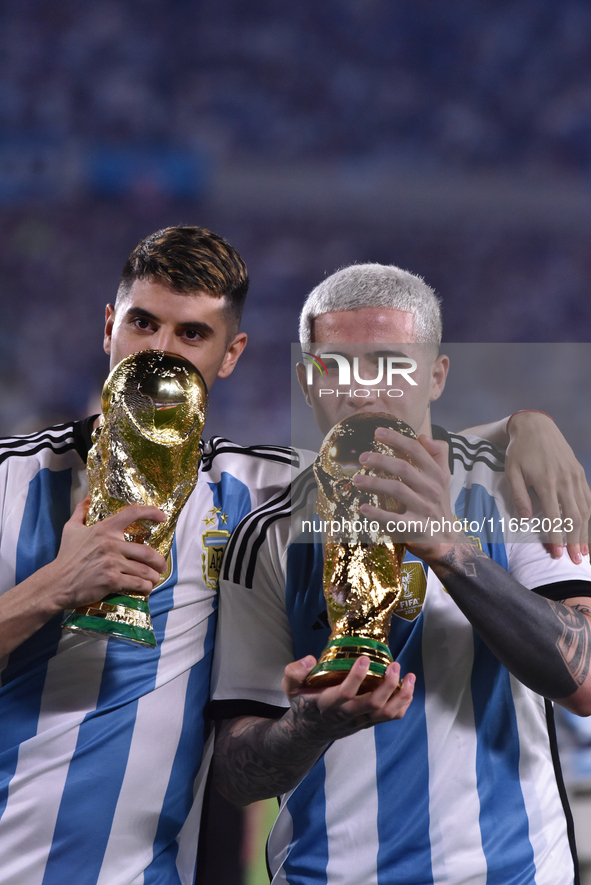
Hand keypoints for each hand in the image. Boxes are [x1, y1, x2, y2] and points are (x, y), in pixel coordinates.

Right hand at [45, 497, 167, 610]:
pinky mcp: (111, 580)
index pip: (132, 513)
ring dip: (154, 577)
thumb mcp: (71, 529)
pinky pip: (137, 583)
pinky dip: (145, 587)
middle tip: (162, 566)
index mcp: (104, 528)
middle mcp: (111, 544)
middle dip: (159, 561)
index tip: (162, 517)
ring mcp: (112, 562)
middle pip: (146, 551)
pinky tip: (146, 589)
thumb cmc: (66, 556)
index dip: (151, 512)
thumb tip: (86, 497)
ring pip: (144, 570)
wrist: (57, 583)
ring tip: (154, 579)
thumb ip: (80, 511)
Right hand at [282, 654, 414, 741]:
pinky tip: (408, 687)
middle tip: (394, 665)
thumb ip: (294, 672)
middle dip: (387, 685)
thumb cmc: (303, 702)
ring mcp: (360, 720)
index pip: (344, 694)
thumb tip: (310, 659)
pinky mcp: (368, 722)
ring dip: (401, 696)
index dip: (356, 677)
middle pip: (372, 704)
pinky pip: (390, 717)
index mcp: (326, 704)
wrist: (310, 730)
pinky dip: (403, 704)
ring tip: (409, 676)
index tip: (364, 658)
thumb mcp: (290, 687)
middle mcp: (346, 715)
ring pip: (385, 713)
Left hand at [352, 427, 465, 560]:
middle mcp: (432, 490)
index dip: (397, 439)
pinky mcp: (416, 528)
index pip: (417, 451)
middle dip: (381, 460)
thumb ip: (437, 455)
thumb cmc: (438, 504)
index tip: (377, 432)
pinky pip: (394, 520)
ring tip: (357, 480)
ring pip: (397, 490)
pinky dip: (377, 514)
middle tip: (362, 457)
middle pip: (404, 468)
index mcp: (437, 475)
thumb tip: (423, 436)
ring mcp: (424, 509)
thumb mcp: (444, 478)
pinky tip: (363, 508)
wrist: (446, 539)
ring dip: (374, 483)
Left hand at [504, 412, 590, 562]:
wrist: (536, 426)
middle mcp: (565, 480)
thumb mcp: (511, 472)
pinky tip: (588, 529)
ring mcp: (575, 476)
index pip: (554, 518)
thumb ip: (519, 496)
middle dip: (575, 541)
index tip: (556, 555)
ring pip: (585, 509)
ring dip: (586, 532)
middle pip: (574, 518)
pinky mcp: (580, 472)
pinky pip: (588, 498)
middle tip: (574, 561)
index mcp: (546, 482)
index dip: (556, 539)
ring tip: (584, 552)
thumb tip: (525, 520)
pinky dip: (590, 515)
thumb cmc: (518, 451)